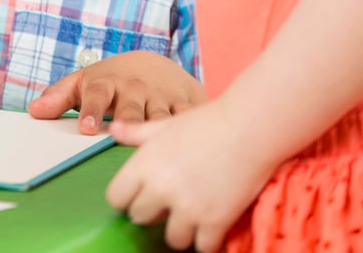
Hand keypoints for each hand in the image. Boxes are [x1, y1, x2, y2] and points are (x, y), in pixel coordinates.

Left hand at [27, 50, 204, 133]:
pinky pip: (188, 118)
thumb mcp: (82, 83)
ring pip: (160, 117)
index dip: (91, 111)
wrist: (155, 64)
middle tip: (120, 137)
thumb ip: (58, 97)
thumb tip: (34, 111)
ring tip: (155, 148)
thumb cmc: (111, 81)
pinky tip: (191, 142)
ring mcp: (161, 96)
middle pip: (131, 109)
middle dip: (127, 121)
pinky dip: (191, 128)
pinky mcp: (185, 104)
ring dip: (158, 130)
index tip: (87, 128)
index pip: (97, 94)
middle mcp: (135, 89)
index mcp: (107, 83)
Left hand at [106, 100, 275, 251]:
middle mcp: (160, 189)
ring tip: (190, 217)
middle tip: (169, 204)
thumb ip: (137, 132)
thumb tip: (114, 129)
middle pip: (140, 218)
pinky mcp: (215, 221)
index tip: (139, 197)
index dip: (126, 199)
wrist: (249, 128)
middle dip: (153, 213)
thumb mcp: (165, 125)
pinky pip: (203, 247)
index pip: (116, 198)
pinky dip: (207, 241)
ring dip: (180, 231)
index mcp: (144, 165)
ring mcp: (188, 208)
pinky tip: (211, 227)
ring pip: (172, 239)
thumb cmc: (206, 123)